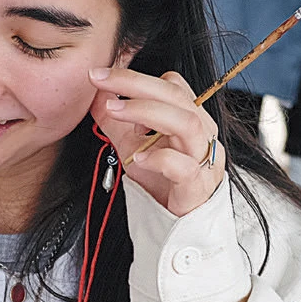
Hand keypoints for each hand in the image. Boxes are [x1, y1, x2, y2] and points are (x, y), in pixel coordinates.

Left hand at [89, 66, 224, 215]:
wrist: (177, 224)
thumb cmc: (162, 182)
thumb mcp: (131, 146)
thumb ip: (115, 121)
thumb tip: (96, 94)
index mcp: (190, 118)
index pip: (172, 84)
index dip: (137, 77)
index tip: (101, 77)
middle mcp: (202, 133)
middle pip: (176, 96)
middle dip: (136, 83)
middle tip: (101, 80)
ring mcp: (204, 159)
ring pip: (186, 123)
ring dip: (146, 111)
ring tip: (113, 110)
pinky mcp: (198, 187)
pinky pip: (183, 166)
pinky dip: (158, 158)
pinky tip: (136, 158)